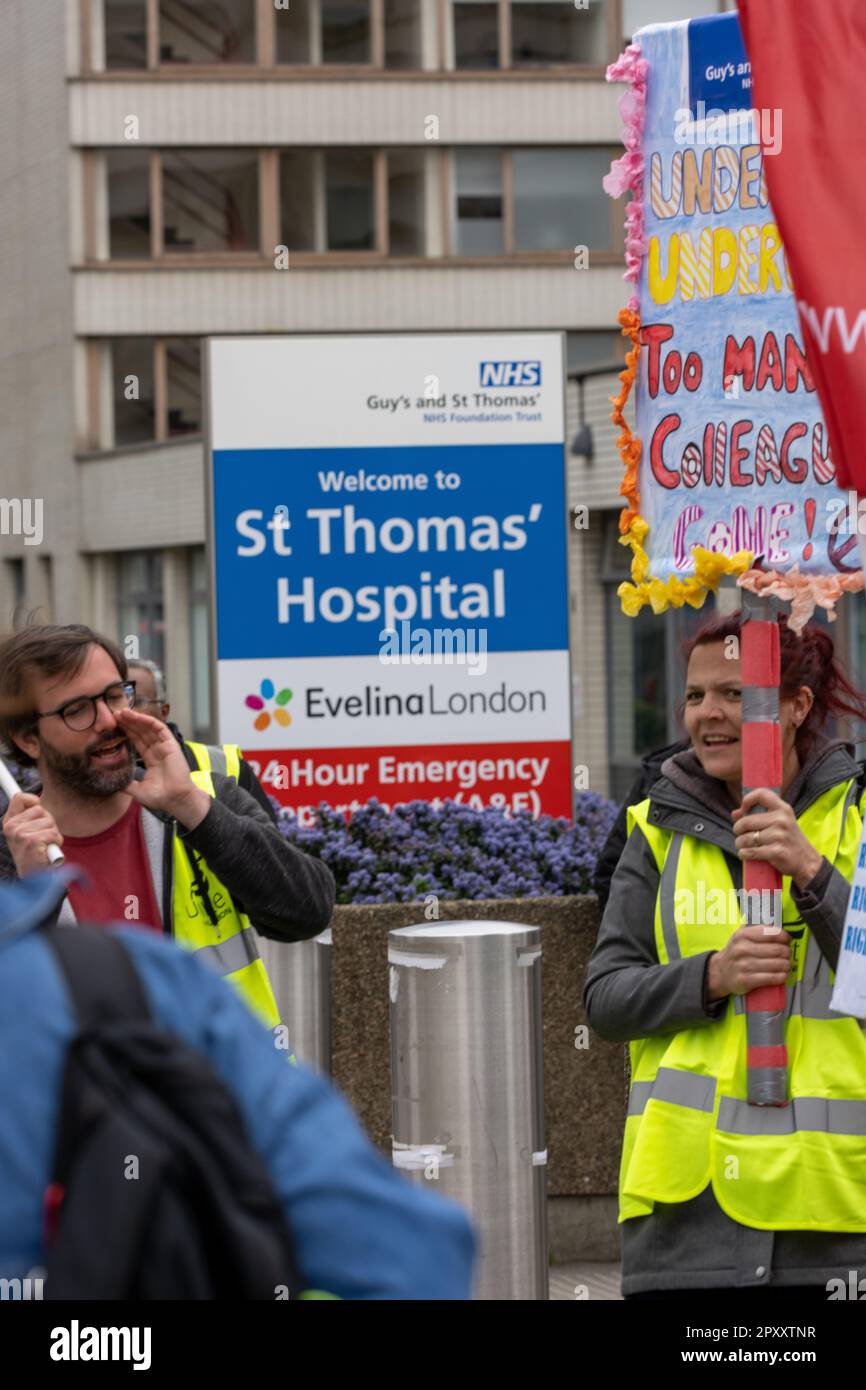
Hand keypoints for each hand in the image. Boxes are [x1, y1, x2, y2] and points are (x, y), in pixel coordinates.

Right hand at [2, 792, 63, 876]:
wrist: (34, 877)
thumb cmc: (35, 853)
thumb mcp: (28, 832)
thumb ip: (30, 816)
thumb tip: (38, 802)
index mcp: (9, 822)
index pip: (20, 798)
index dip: (34, 801)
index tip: (39, 808)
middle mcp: (11, 827)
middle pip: (40, 809)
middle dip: (48, 822)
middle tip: (43, 838)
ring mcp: (20, 834)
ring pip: (49, 822)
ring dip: (53, 834)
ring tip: (45, 846)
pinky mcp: (31, 841)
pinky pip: (53, 833)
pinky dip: (56, 842)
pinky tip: (47, 851)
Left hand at [115, 708, 210, 829]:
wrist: (175, 800)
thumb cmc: (161, 797)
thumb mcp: (138, 790)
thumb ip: (127, 784)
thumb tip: (114, 784)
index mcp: (152, 760)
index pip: (137, 742)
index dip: (127, 733)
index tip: (114, 726)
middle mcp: (158, 751)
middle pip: (141, 732)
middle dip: (129, 723)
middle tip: (115, 714)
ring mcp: (165, 747)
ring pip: (149, 728)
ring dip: (136, 719)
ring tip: (122, 712)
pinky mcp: (171, 745)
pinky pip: (160, 728)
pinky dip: (149, 721)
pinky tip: (137, 716)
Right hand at [707, 926, 791, 999]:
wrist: (720, 972)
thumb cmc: (736, 953)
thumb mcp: (741, 936)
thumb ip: (758, 931)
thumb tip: (780, 930)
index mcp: (743, 935)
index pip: (772, 933)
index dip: (784, 937)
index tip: (787, 940)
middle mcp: (742, 949)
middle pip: (778, 950)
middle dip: (787, 953)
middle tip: (787, 954)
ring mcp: (744, 965)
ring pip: (778, 965)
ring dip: (787, 966)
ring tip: (786, 965)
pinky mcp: (747, 980)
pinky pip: (772, 978)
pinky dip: (782, 977)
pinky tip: (782, 975)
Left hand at [731, 788, 822, 888]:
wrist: (807, 861)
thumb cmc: (788, 840)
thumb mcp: (780, 823)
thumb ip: (758, 815)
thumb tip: (735, 814)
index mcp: (783, 809)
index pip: (761, 794)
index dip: (747, 800)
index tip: (743, 810)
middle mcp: (781, 820)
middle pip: (746, 821)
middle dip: (738, 829)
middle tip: (740, 834)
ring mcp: (779, 836)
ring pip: (745, 839)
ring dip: (739, 844)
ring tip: (743, 846)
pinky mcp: (776, 852)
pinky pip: (750, 852)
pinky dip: (744, 854)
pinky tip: (746, 854)